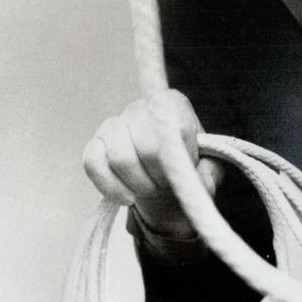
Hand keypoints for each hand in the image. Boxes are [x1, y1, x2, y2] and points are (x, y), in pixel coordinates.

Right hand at [81, 89, 223, 237]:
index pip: (174, 129)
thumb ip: (209, 173)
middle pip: (147, 146)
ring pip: (120, 157)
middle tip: (165, 185)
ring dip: (138, 184)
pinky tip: (127, 197)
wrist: (162, 180)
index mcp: (171, 103)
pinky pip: (93, 163)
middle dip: (159, 176)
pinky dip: (111, 187)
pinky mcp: (95, 145)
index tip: (183, 171)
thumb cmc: (186, 168)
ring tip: (149, 190)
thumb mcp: (208, 171)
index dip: (179, 159)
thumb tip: (197, 178)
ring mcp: (114, 124)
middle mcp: (140, 107)